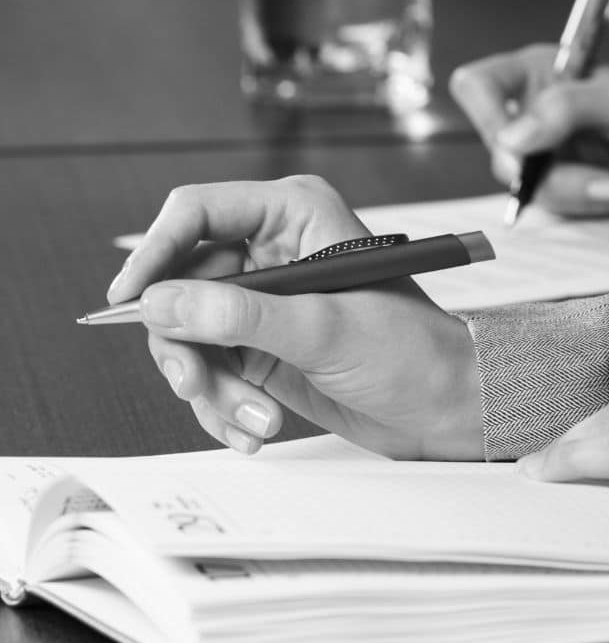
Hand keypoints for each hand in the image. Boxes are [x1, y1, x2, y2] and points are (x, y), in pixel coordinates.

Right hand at [106, 177, 482, 458]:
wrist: (446, 409)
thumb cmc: (413, 352)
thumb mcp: (325, 329)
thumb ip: (241, 314)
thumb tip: (164, 302)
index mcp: (294, 215)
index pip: (198, 213)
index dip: (156, 253)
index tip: (129, 299)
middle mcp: (273, 251)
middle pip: (181, 282)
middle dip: (187, 342)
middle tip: (195, 381)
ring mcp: (264, 303)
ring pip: (190, 335)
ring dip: (211, 385)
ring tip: (254, 419)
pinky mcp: (262, 348)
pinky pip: (211, 371)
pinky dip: (222, 406)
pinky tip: (253, 429)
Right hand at [450, 45, 608, 215]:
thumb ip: (565, 110)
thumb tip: (512, 140)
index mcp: (539, 72)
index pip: (478, 87)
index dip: (488, 118)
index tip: (521, 151)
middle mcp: (535, 111)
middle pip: (501, 151)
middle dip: (551, 173)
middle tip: (601, 177)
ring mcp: (550, 151)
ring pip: (529, 188)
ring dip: (580, 192)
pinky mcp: (568, 183)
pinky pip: (556, 206)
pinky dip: (592, 204)